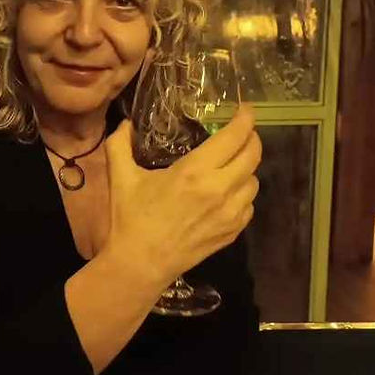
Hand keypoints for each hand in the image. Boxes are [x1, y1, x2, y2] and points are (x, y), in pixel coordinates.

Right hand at [104, 104, 260, 281]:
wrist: (140, 264)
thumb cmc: (130, 219)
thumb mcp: (120, 177)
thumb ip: (119, 144)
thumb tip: (125, 123)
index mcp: (195, 171)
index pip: (235, 136)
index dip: (245, 118)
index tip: (245, 110)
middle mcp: (220, 190)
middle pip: (253, 155)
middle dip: (251, 138)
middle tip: (242, 132)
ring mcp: (230, 214)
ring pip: (254, 181)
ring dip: (247, 168)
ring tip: (232, 165)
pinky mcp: (231, 233)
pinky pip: (249, 206)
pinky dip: (243, 195)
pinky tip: (227, 194)